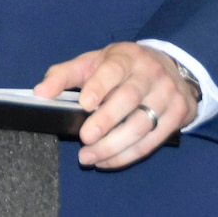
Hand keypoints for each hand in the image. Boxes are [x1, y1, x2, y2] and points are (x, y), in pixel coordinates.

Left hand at [34, 42, 197, 168]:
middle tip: (85, 138)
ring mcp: (168, 94)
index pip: (113, 69)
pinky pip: (151, 142)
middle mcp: (151, 73)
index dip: (99, 86)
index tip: (84, 104)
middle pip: (129, 99)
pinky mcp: (178, 115)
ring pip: (141, 125)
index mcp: (127, 56)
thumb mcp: (93, 62)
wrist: (172, 67)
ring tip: (89, 156)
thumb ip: (64, 75)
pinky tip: (107, 160)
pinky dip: (127, 155)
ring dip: (113, 146)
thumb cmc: (123, 67)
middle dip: (106, 121)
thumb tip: (39, 92)